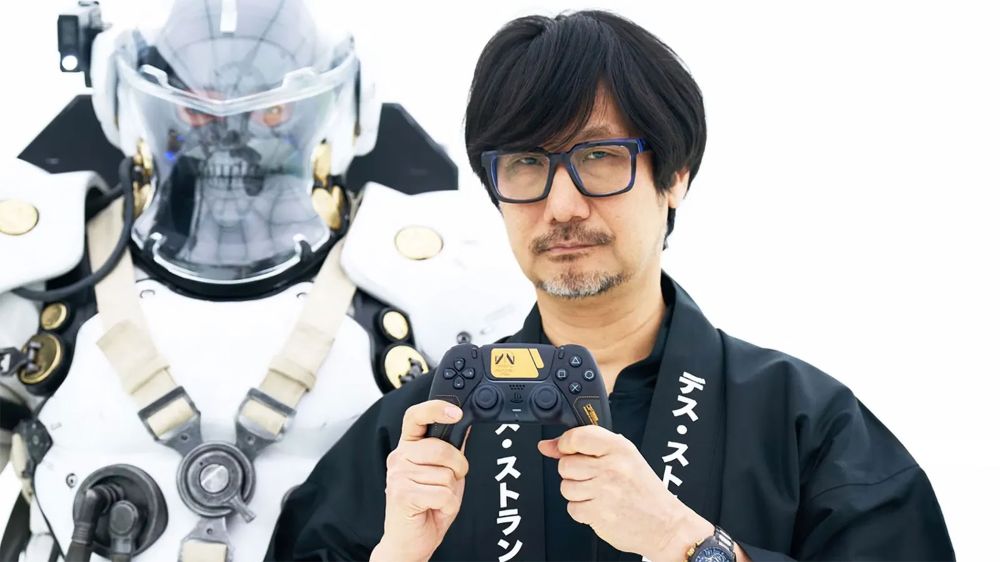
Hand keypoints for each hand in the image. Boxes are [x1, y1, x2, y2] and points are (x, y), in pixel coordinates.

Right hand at [373, 400, 469, 561]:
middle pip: (441, 448)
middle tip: (451, 481)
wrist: (410, 542)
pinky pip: (442, 494)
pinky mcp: (402, 494)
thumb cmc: (427, 507)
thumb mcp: (445, 473)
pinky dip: (447, 505)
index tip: (456, 412)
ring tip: (437, 498)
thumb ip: (451, 449)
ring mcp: (398, 475)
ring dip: (451, 491)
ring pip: (445, 474)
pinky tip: (434, 509)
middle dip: (457, 467)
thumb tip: (464, 425)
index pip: (416, 416)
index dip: (436, 409)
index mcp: (408, 447)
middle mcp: (399, 457)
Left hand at [538, 425, 713, 560]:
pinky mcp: (598, 514)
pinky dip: (582, 510)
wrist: (665, 524)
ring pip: (565, 487)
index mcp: (619, 448)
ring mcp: (604, 491)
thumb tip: (547, 446)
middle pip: (565, 464)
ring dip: (577, 493)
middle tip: (591, 477)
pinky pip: (572, 508)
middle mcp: (611, 467)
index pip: (577, 436)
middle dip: (573, 473)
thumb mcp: (624, 457)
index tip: (564, 449)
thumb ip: (586, 448)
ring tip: (598, 493)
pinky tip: (599, 507)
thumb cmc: (644, 490)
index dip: (565, 443)